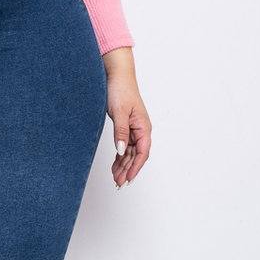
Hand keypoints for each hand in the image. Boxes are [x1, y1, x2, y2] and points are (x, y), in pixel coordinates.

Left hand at [101, 48, 149, 187]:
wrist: (117, 75)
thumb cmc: (121, 90)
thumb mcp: (120, 112)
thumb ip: (121, 132)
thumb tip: (122, 150)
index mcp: (144, 127)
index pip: (142, 153)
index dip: (135, 168)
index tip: (128, 179)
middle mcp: (141, 130)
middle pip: (136, 155)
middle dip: (128, 170)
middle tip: (118, 183)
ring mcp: (133, 129)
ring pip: (130, 153)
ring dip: (123, 165)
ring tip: (116, 178)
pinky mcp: (126, 127)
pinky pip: (125, 146)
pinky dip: (120, 157)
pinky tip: (115, 166)